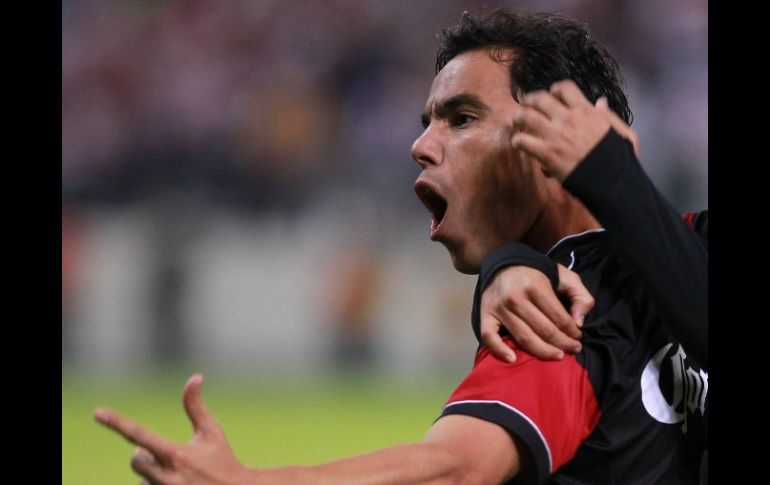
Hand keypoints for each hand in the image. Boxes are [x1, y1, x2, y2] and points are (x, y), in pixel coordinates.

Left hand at [95, 374, 249, 484]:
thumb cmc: (223, 460)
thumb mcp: (211, 432)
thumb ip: (196, 407)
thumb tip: (195, 376)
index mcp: (176, 454)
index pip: (139, 434)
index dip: (117, 422)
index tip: (98, 412)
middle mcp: (166, 476)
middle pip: (136, 459)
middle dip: (146, 454)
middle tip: (166, 455)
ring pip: (142, 478)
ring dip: (154, 473)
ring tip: (179, 474)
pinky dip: (157, 484)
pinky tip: (177, 483)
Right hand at [480, 264, 593, 362]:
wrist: (505, 264)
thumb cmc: (538, 274)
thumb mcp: (566, 276)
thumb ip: (580, 296)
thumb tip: (579, 323)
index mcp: (536, 285)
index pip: (559, 318)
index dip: (573, 332)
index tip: (578, 338)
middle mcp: (515, 297)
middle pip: (543, 330)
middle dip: (562, 344)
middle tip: (573, 349)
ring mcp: (499, 307)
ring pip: (523, 337)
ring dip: (543, 352)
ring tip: (557, 356)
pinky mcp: (486, 315)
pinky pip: (490, 336)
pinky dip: (499, 350)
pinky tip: (513, 359)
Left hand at [512, 80, 639, 181]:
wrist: (610, 180)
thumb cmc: (619, 159)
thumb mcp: (622, 132)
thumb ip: (609, 116)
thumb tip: (600, 102)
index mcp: (586, 111)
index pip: (564, 88)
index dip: (554, 90)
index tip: (552, 96)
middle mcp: (568, 119)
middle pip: (539, 98)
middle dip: (530, 100)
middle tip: (526, 106)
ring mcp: (555, 135)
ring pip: (525, 116)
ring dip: (518, 118)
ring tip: (516, 122)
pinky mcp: (546, 153)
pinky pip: (522, 141)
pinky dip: (517, 141)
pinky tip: (519, 144)